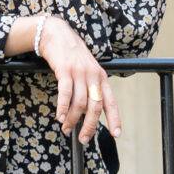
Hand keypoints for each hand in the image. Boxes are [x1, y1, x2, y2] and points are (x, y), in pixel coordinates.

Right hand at [34, 16, 119, 143]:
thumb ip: (90, 87)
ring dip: (73, 119)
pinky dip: (63, 107)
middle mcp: (94, 76)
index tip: (115, 134)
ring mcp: (79, 73)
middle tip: (83, 139)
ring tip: (66, 128)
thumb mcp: (87, 70)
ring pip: (80, 102)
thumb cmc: (72, 55)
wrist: (58, 34)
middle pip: (95, 106)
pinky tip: (60, 116)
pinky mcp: (65, 70)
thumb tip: (87, 111)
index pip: (111, 102)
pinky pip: (65, 93)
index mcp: (102, 77)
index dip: (114, 119)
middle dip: (90, 126)